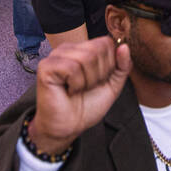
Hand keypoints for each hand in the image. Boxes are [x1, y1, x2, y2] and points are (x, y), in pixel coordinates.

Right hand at [28, 37, 132, 154]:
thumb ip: (122, 66)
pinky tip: (68, 91)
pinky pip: (72, 68)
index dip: (109, 65)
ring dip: (88, 81)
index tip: (98, 81)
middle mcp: (68, 48)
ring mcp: (56, 56)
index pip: (106, 43)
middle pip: (98, 49)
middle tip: (87, 87)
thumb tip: (124, 46)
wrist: (69, 127)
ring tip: (77, 89)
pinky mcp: (46, 66)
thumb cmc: (86, 106)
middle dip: (99, 74)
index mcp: (83, 49)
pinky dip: (76, 84)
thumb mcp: (112, 85)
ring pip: (86, 58)